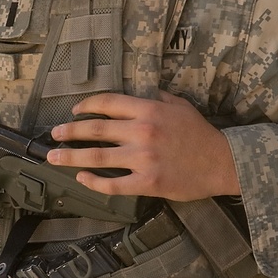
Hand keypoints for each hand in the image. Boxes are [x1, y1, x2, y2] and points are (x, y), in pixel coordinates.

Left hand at [48, 91, 240, 202]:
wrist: (223, 162)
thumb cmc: (201, 134)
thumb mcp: (179, 106)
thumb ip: (156, 98)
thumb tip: (137, 93)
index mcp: (148, 110)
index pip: (108, 104)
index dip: (86, 106)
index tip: (74, 111)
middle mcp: (142, 132)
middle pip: (95, 130)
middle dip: (69, 132)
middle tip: (55, 135)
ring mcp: (143, 159)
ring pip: (97, 157)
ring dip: (71, 157)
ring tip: (54, 158)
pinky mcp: (147, 183)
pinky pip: (113, 184)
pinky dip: (94, 182)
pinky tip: (82, 179)